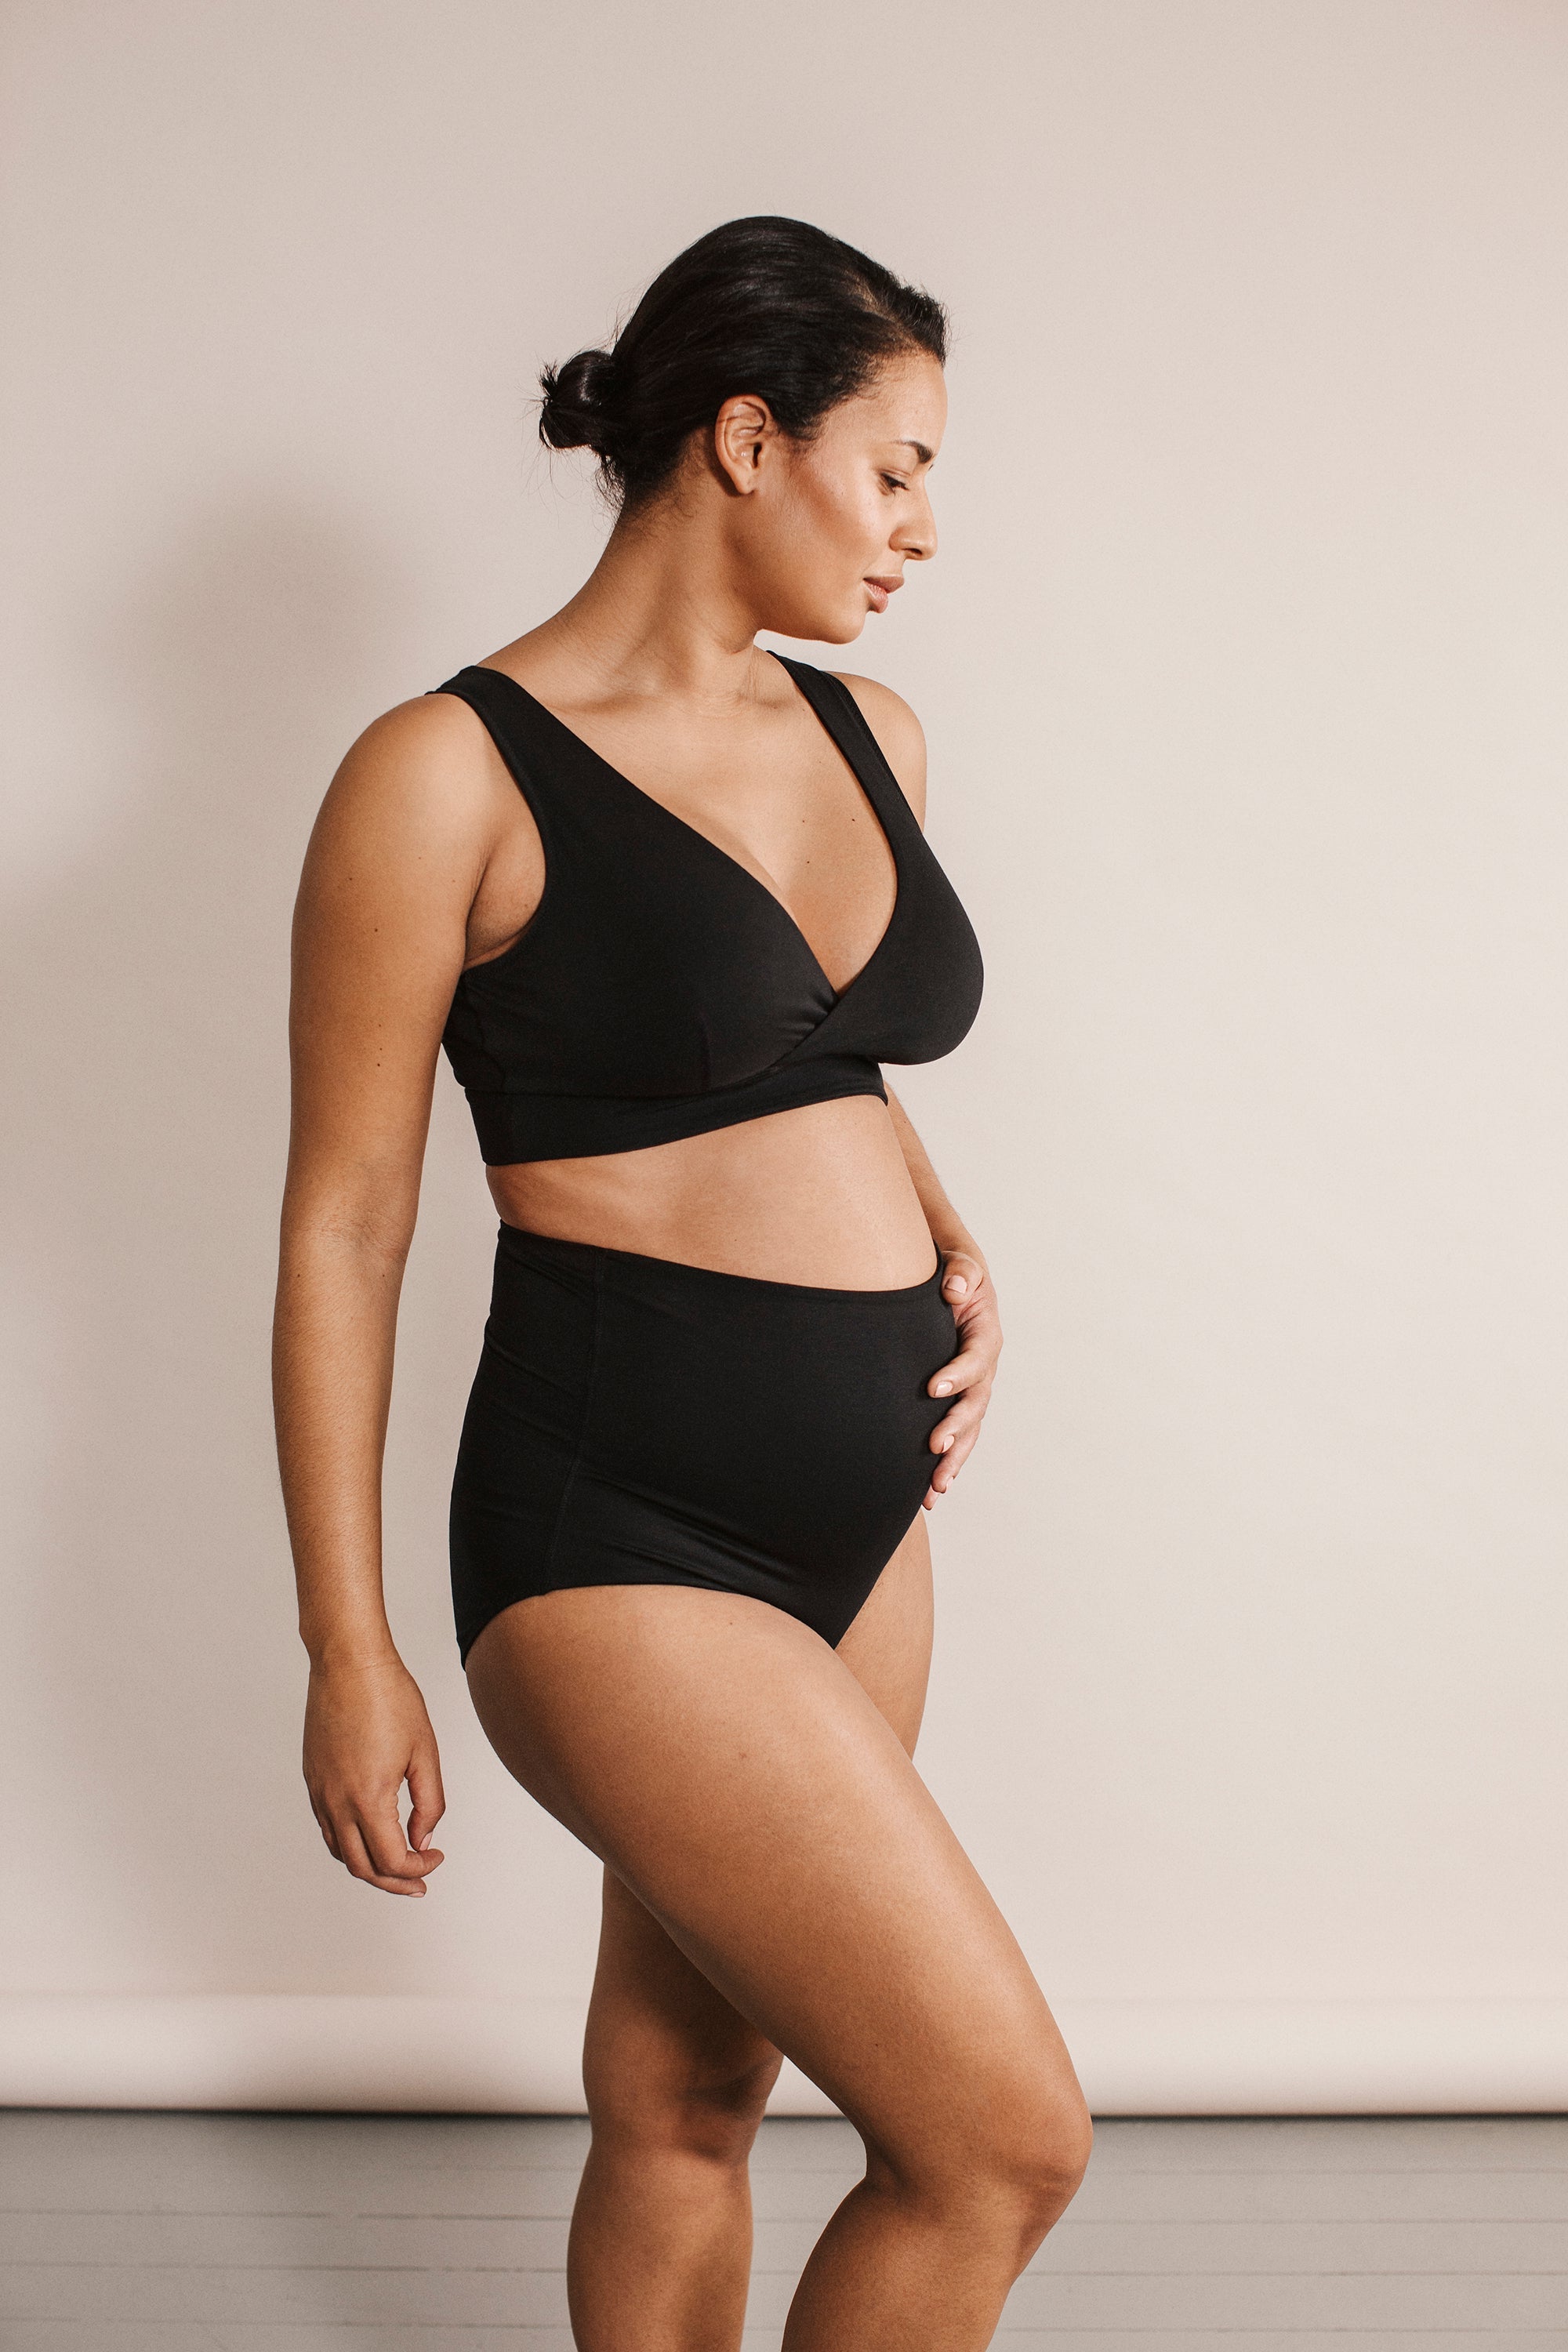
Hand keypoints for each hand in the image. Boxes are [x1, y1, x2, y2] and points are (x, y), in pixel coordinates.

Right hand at [303, 1651, 445, 1894]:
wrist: (348, 1662)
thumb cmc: (391, 1698)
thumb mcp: (425, 1752)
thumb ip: (429, 1802)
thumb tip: (423, 1839)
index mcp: (368, 1798)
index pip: (392, 1860)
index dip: (418, 1869)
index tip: (437, 1858)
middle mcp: (336, 1802)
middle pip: (362, 1867)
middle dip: (393, 1882)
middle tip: (420, 1882)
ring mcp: (319, 1792)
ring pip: (340, 1851)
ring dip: (369, 1866)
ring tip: (397, 1865)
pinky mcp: (312, 1779)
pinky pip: (327, 1827)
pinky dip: (349, 1843)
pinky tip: (371, 1835)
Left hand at [923, 1249, 1001, 1508]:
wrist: (953, 1287)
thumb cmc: (954, 1275)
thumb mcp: (960, 1266)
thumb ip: (960, 1272)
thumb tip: (953, 1288)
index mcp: (985, 1336)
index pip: (975, 1360)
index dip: (957, 1375)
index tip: (931, 1388)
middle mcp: (983, 1368)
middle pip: (975, 1404)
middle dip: (957, 1428)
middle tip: (935, 1447)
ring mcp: (972, 1390)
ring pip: (968, 1430)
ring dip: (954, 1460)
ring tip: (935, 1488)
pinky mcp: (958, 1403)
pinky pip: (957, 1436)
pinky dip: (947, 1463)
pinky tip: (930, 1493)